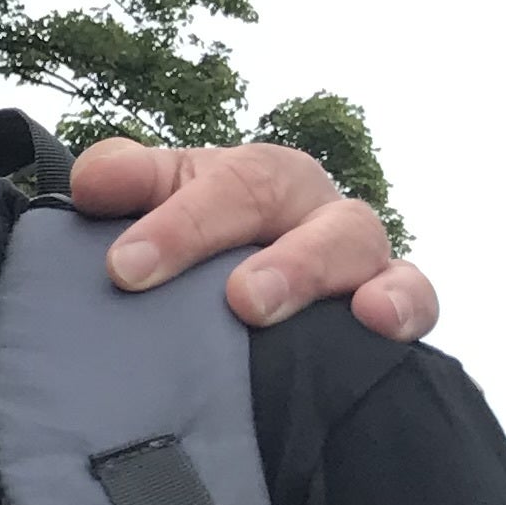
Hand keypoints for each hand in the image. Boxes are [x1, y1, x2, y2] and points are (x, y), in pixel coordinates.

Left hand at [70, 139, 437, 342]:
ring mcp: (359, 258)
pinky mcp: (390, 303)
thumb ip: (125, 182)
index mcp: (261, 179)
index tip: (127, 267)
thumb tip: (91, 184)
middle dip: (275, 259)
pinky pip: (414, 297)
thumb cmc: (202, 240)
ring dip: (325, 277)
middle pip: (306, 218)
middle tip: (240, 301)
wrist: (240, 289)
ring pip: (362, 251)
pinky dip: (405, 306)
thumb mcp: (160, 203)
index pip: (228, 187)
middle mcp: (314, 211)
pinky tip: (381, 325)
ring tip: (293, 311)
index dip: (181, 224)